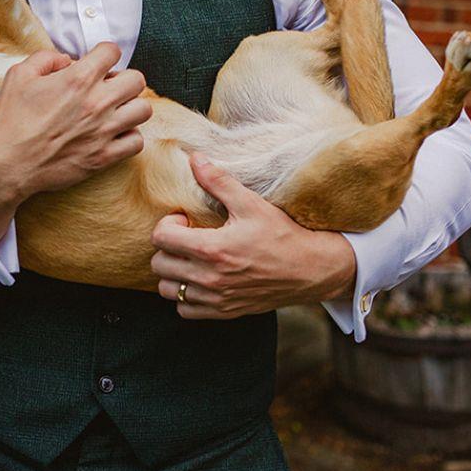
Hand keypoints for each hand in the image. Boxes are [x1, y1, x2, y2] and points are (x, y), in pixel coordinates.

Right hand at [0, 42, 151, 241]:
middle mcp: (97, 102)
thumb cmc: (11, 119)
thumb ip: (46, 58)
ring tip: (114, 111)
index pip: (113, 51)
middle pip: (137, 80)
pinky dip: (128, 137)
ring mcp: (104, 131)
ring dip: (130, 107)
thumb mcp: (19, 75)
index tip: (97, 63)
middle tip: (107, 88)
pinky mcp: (104, 157)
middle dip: (123, 79)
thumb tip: (67, 60)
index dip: (104, 54)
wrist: (7, 163)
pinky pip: (136, 142)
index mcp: (78, 79)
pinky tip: (112, 135)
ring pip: (143, 110)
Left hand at [151, 153, 357, 318]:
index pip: (161, 238)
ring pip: (168, 290)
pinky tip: (199, 279)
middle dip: (167, 247)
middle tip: (186, 238)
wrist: (311, 270)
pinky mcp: (224, 311)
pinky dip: (185, 296)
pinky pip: (185, 310)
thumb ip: (218, 181)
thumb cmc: (282, 235)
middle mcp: (210, 278)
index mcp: (212, 249)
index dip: (168, 224)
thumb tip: (194, 159)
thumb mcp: (251, 204)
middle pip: (159, 265)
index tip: (185, 220)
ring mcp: (216, 298)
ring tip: (189, 258)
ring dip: (172, 273)